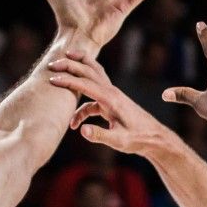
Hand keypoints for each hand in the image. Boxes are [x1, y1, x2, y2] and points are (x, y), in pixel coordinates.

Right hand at [49, 54, 171, 157]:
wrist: (154, 138)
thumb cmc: (139, 139)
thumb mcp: (119, 141)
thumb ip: (100, 136)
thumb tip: (82, 131)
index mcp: (111, 99)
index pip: (86, 84)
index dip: (68, 81)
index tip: (52, 79)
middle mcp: (111, 92)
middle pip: (88, 71)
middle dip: (70, 66)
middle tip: (51, 65)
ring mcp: (111, 96)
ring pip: (92, 75)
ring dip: (77, 70)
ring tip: (60, 67)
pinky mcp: (111, 103)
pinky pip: (92, 98)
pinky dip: (81, 107)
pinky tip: (74, 124)